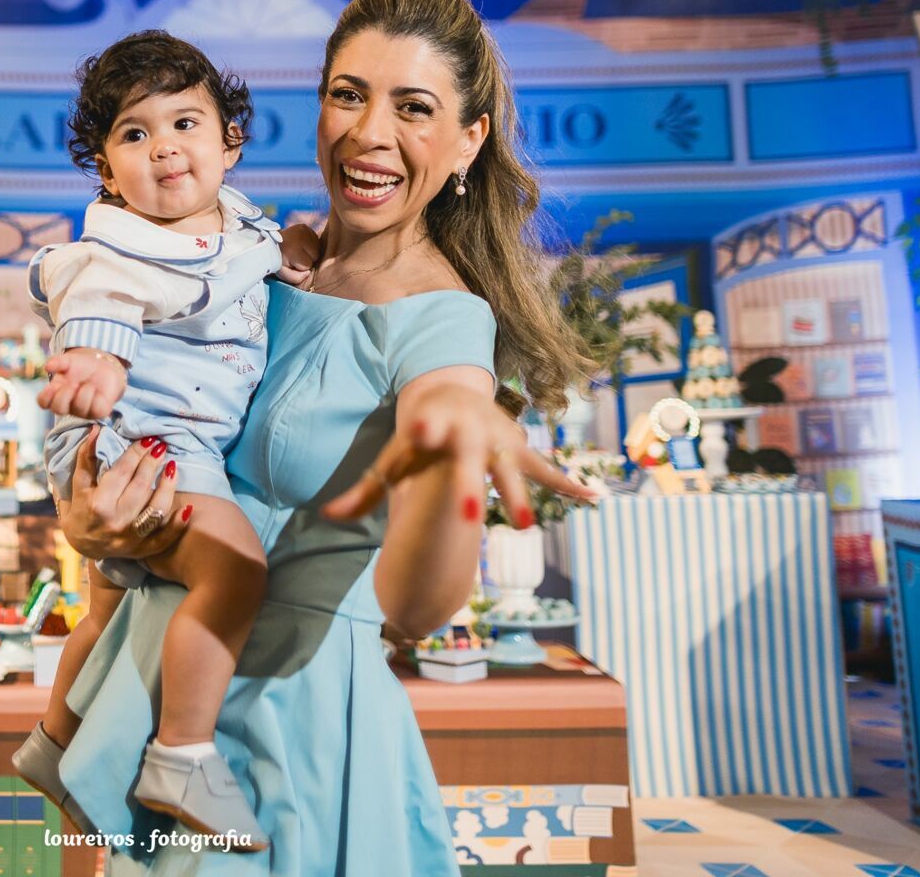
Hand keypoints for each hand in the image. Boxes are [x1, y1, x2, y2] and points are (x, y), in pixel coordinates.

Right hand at [38, 348, 126, 418]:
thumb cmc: (82, 366)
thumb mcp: (69, 361)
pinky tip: (97, 391)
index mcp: (56, 393)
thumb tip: (47, 366)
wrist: (104, 366)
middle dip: (64, 396)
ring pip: (79, 408)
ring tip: (89, 384)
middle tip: (73, 384)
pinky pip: (96, 410)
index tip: (52, 386)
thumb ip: (58, 362)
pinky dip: (96, 397)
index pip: (44, 402)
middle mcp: (68, 405)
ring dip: (84, 392)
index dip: (45, 397)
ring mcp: (83, 411)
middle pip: (58, 410)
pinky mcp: (98, 412)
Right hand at [57, 429, 190, 560]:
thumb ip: (86, 457)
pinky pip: (165, 538)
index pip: (122, 472)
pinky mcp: (142, 550)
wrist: (83, 546)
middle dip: (153, 463)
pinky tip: (188, 507)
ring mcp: (131, 538)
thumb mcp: (79, 484)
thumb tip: (96, 429)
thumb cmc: (80, 510)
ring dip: (168, 486)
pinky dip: (178, 524)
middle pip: (141, 486)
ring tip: (173, 466)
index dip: (136, 453)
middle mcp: (116, 521)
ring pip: (156, 509)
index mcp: (98, 503)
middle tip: (161, 446)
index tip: (147, 439)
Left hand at [276, 223, 320, 287]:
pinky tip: (301, 244)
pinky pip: (316, 241)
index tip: (290, 262)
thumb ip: (296, 278)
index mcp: (293, 250)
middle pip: (315, 256)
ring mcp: (303, 230)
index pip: (307, 265)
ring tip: (298, 250)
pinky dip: (311, 245)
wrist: (270, 242)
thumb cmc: (278, 260)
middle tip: (295, 256)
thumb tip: (308, 272)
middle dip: (307, 259)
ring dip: (311, 252)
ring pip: (318, 248)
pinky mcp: (305, 227)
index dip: (300, 267)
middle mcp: (300, 237)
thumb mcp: (283, 273)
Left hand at [322, 385, 587, 522]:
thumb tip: (327, 517)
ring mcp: (499, 441)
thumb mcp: (392, 456)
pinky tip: (592, 501)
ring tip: (523, 528)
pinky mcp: (519, 449)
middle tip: (469, 516)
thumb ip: (365, 490)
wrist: (450, 389)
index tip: (418, 431)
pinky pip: (546, 470)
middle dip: (471, 486)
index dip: (422, 430)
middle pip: (471, 462)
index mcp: (434, 429)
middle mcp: (470, 433)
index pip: (426, 431)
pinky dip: (568, 485)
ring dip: (517, 497)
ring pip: (511, 470)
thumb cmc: (417, 433)